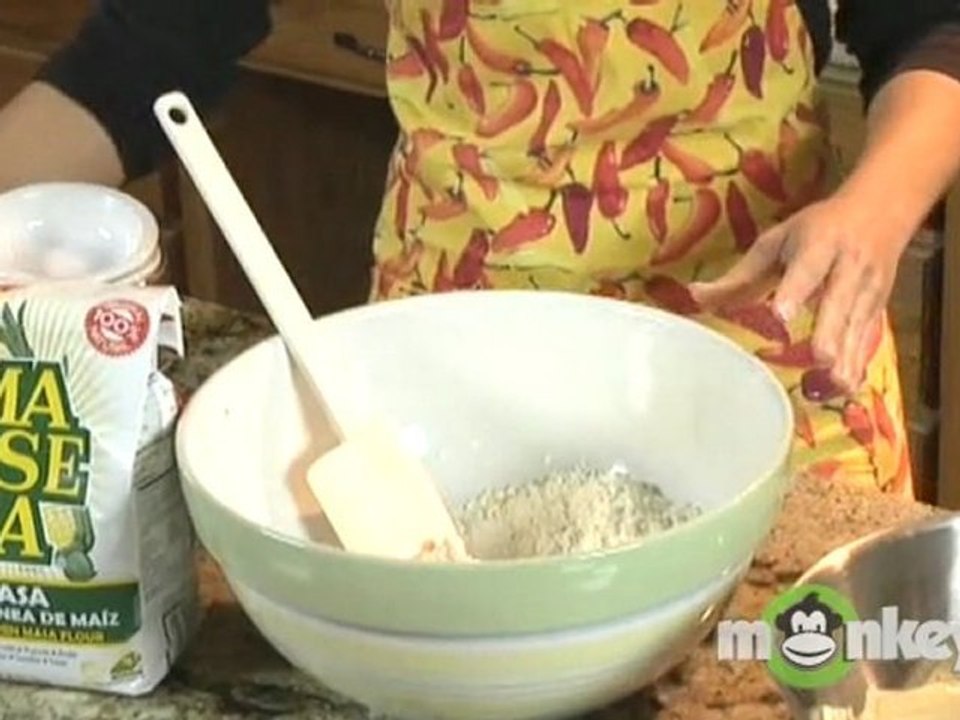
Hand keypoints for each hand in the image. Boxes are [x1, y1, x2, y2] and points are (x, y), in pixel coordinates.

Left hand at [690, 195, 912, 391]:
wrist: (881, 211)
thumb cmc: (817, 229)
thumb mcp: (776, 241)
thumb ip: (740, 274)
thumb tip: (695, 297)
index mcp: (818, 245)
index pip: (806, 270)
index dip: (795, 291)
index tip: (781, 314)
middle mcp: (848, 267)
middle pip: (839, 301)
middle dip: (830, 330)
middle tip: (819, 357)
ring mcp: (868, 290)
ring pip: (858, 325)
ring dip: (849, 356)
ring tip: (837, 384)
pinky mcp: (879, 308)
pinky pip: (869, 339)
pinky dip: (860, 363)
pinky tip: (848, 388)